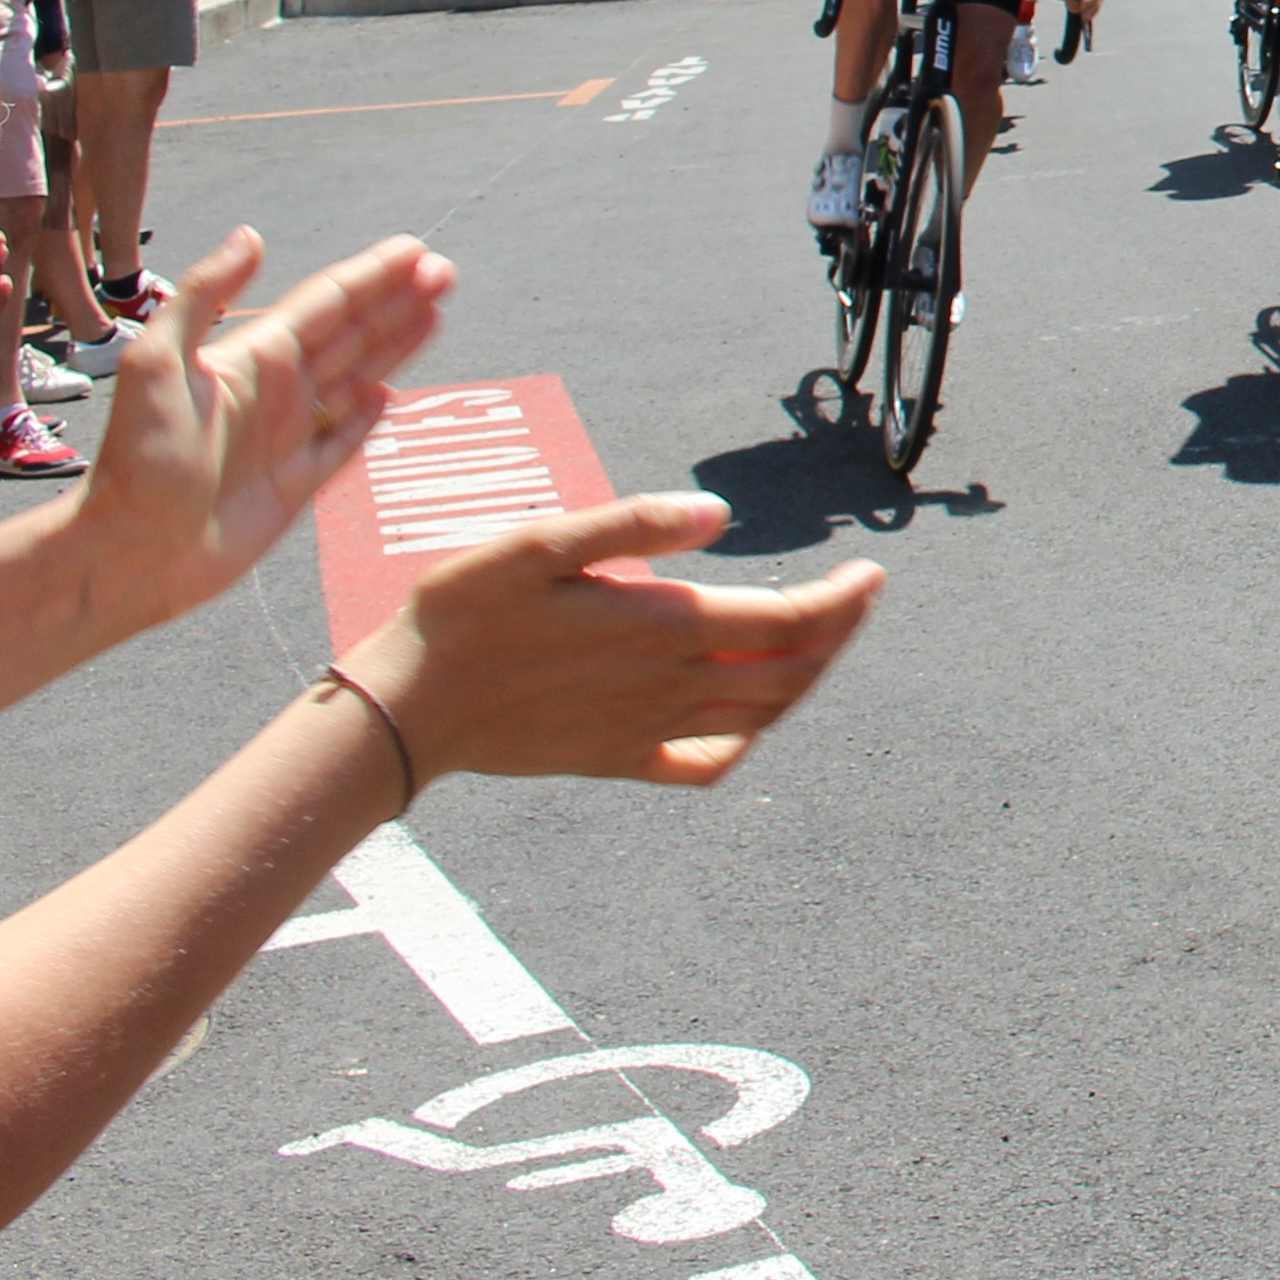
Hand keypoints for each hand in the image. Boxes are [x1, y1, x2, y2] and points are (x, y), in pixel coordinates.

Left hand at [66, 231, 449, 634]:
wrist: (130, 553)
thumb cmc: (138, 461)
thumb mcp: (156, 364)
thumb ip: (203, 296)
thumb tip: (252, 236)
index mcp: (253, 357)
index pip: (326, 303)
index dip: (371, 276)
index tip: (416, 251)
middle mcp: (277, 390)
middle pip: (352, 333)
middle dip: (397, 301)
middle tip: (446, 272)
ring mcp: (290, 437)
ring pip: (359, 379)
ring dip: (397, 345)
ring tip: (437, 313)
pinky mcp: (298, 484)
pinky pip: (346, 440)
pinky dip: (371, 418)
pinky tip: (393, 395)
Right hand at [347, 492, 880, 791]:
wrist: (405, 710)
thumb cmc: (464, 612)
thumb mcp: (539, 542)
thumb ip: (634, 525)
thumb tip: (719, 515)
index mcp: (661, 627)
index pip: (789, 622)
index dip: (844, 601)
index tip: (873, 574)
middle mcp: (667, 686)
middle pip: (790, 671)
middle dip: (839, 634)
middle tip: (857, 598)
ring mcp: (646, 731)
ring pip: (760, 715)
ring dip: (806, 678)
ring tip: (821, 639)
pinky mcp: (618, 761)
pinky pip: (708, 763)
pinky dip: (748, 738)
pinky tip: (749, 711)